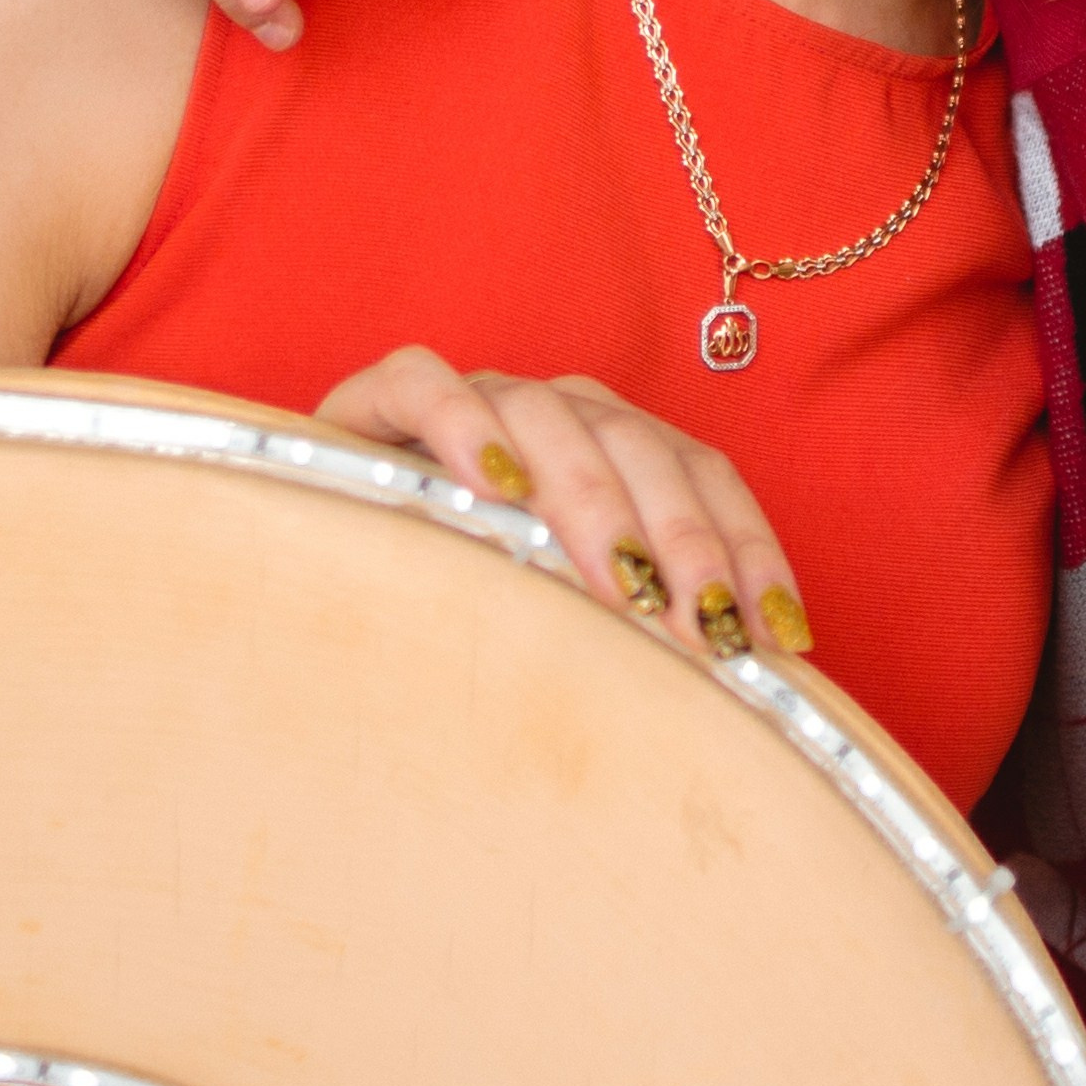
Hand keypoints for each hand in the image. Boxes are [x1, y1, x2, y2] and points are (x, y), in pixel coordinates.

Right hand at [317, 345, 815, 666]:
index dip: (747, 547)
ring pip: (551, 418)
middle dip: (685, 545)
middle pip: (643, 450)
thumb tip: (744, 700)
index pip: (704, 473)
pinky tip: (494, 489)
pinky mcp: (377, 396)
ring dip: (593, 502)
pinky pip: (425, 384)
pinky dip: (463, 425)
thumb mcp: (562, 621)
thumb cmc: (455, 609)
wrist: (305, 555)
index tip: (779, 635)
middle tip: (706, 632)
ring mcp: (473, 394)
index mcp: (615, 447)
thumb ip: (638, 630)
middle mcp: (557, 409)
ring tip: (619, 588)